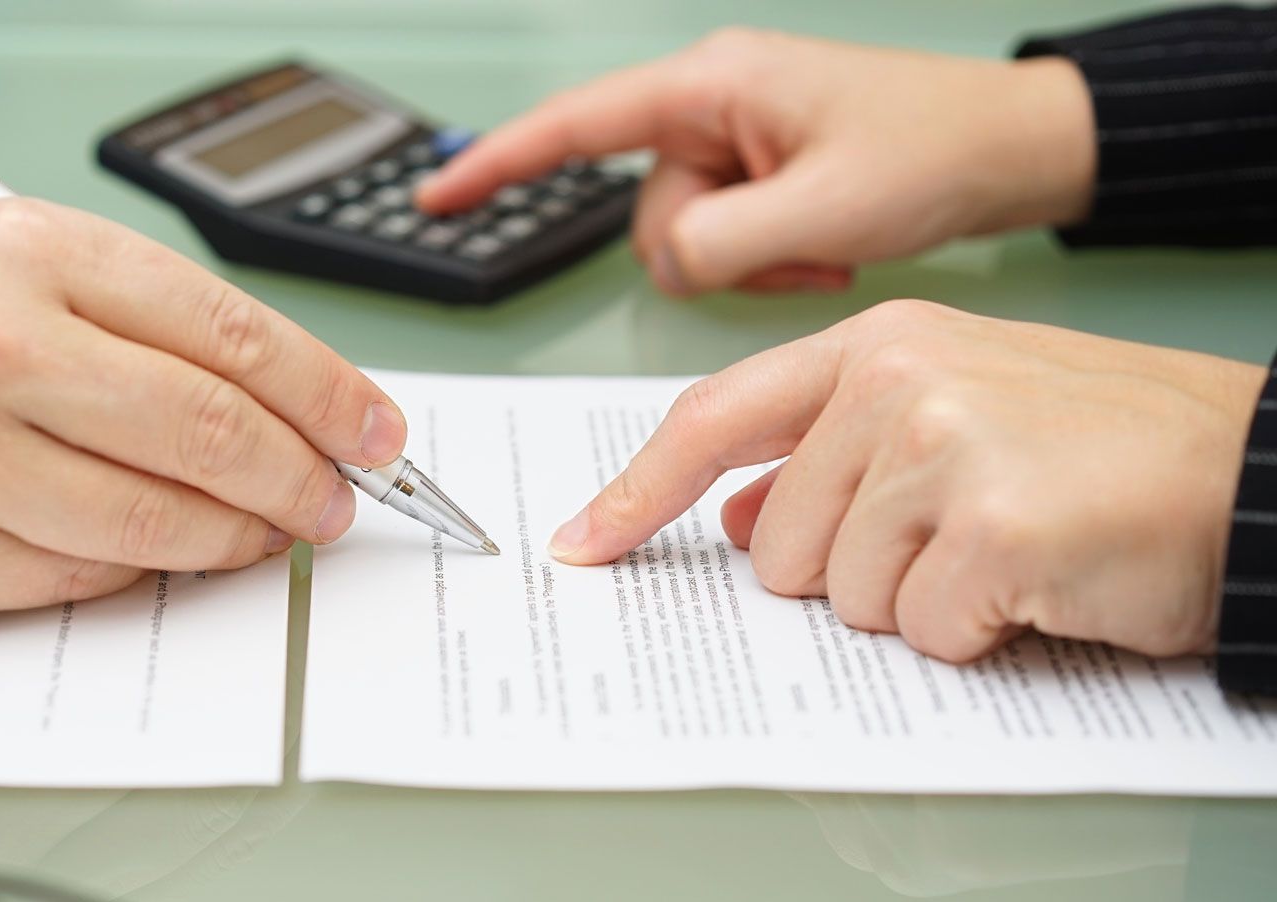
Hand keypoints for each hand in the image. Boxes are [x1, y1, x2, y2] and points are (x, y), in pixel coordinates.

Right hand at [0, 199, 406, 628]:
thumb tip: (276, 397)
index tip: (376, 435)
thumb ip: (128, 321)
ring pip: (158, 525)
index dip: (327, 395)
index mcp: (25, 254)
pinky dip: (139, 574)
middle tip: (333, 503)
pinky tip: (153, 556)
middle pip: (212, 433)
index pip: (229, 332)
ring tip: (261, 536)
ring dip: (236, 542)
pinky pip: (83, 582)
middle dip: (301, 480)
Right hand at [416, 29, 1095, 294]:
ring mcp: (737, 144)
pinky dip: (770, 260)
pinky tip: (826, 243)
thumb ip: (723, 243)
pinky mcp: (760, 176)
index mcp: (713, 85)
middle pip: (648, 214)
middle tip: (800, 241)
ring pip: (687, 240)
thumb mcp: (825, 208)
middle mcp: (714, 107)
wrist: (1012, 148)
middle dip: (714, 252)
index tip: (439, 196)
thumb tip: (668, 266)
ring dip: (751, 263)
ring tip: (826, 241)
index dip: (500, 164)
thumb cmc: (936, 149)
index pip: (576, 127)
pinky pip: (726, 241)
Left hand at [546, 301, 1263, 661]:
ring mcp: (940, 450)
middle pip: (780, 550)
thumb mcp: (961, 412)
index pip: (716, 420)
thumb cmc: (1111, 451)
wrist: (1259, 474)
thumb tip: (737, 515)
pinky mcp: (989, 527)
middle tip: (960, 538)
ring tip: (1010, 552)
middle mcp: (897, 384)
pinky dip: (981, 635)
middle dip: (857, 575)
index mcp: (880, 347)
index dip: (638, 492)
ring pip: (847, 600)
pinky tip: (1039, 585)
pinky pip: (925, 633)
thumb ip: (835, 453)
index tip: (584, 545)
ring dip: (924, 605)